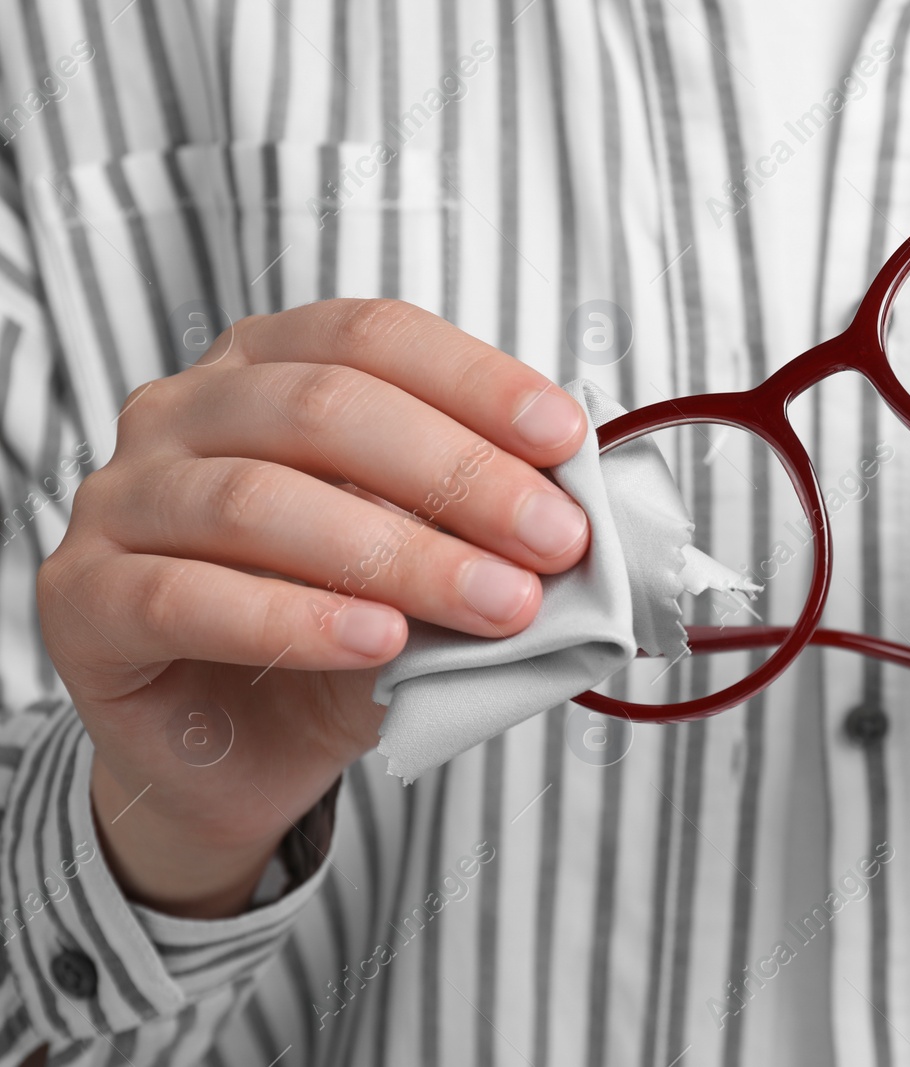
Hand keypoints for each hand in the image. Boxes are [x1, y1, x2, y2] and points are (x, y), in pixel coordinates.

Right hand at [38, 299, 590, 916]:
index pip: (373, 335)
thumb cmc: (343, 637)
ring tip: (501, 605)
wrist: (241, 754)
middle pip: (324, 408)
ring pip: (260, 500)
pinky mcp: (82, 599)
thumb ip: (483, 530)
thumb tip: (581, 513)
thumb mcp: (429, 570)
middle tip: (556, 542)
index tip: (566, 439)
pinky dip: (297, 619)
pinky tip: (381, 643)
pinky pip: (188, 597)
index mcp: (268, 367)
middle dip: (460, 475)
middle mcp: (182, 410)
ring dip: (400, 554)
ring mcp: (121, 499)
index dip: (476, 380)